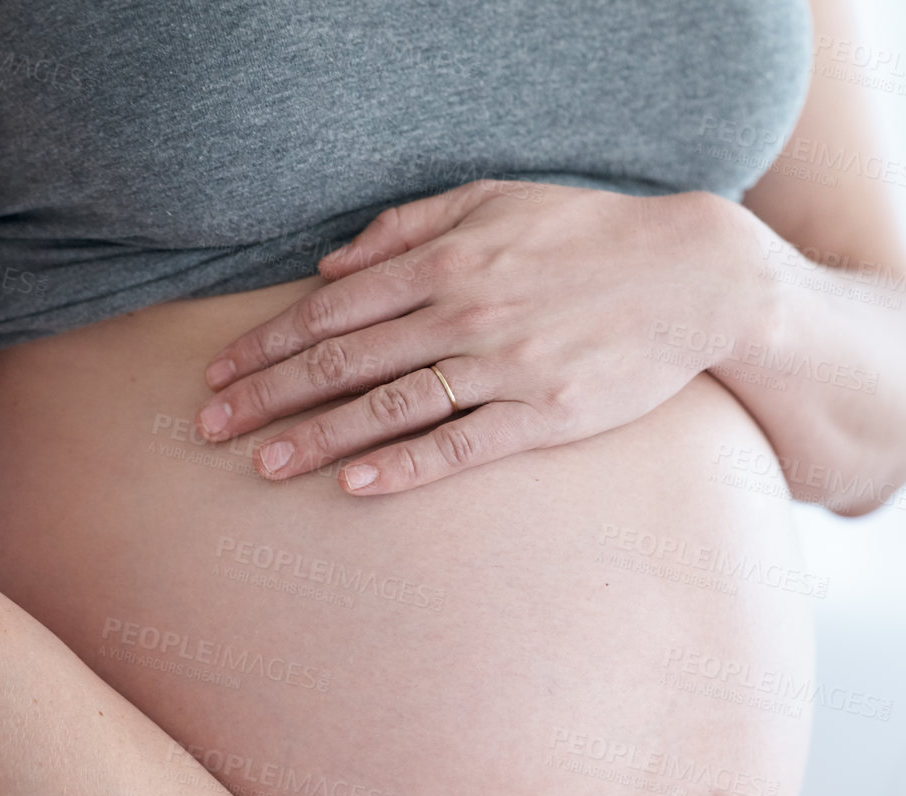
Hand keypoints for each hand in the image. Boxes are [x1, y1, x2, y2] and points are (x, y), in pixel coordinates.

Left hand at [194, 181, 774, 494]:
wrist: (695, 277)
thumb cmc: (592, 235)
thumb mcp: (498, 200)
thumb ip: (410, 226)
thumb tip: (332, 263)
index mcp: (447, 260)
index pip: (334, 310)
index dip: (269, 344)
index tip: (221, 373)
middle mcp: (465, 311)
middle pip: (345, 361)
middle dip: (268, 395)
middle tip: (210, 427)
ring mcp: (505, 365)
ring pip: (390, 406)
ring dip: (319, 437)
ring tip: (264, 467)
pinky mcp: (546, 413)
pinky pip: (462, 444)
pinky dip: (406, 466)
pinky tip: (357, 485)